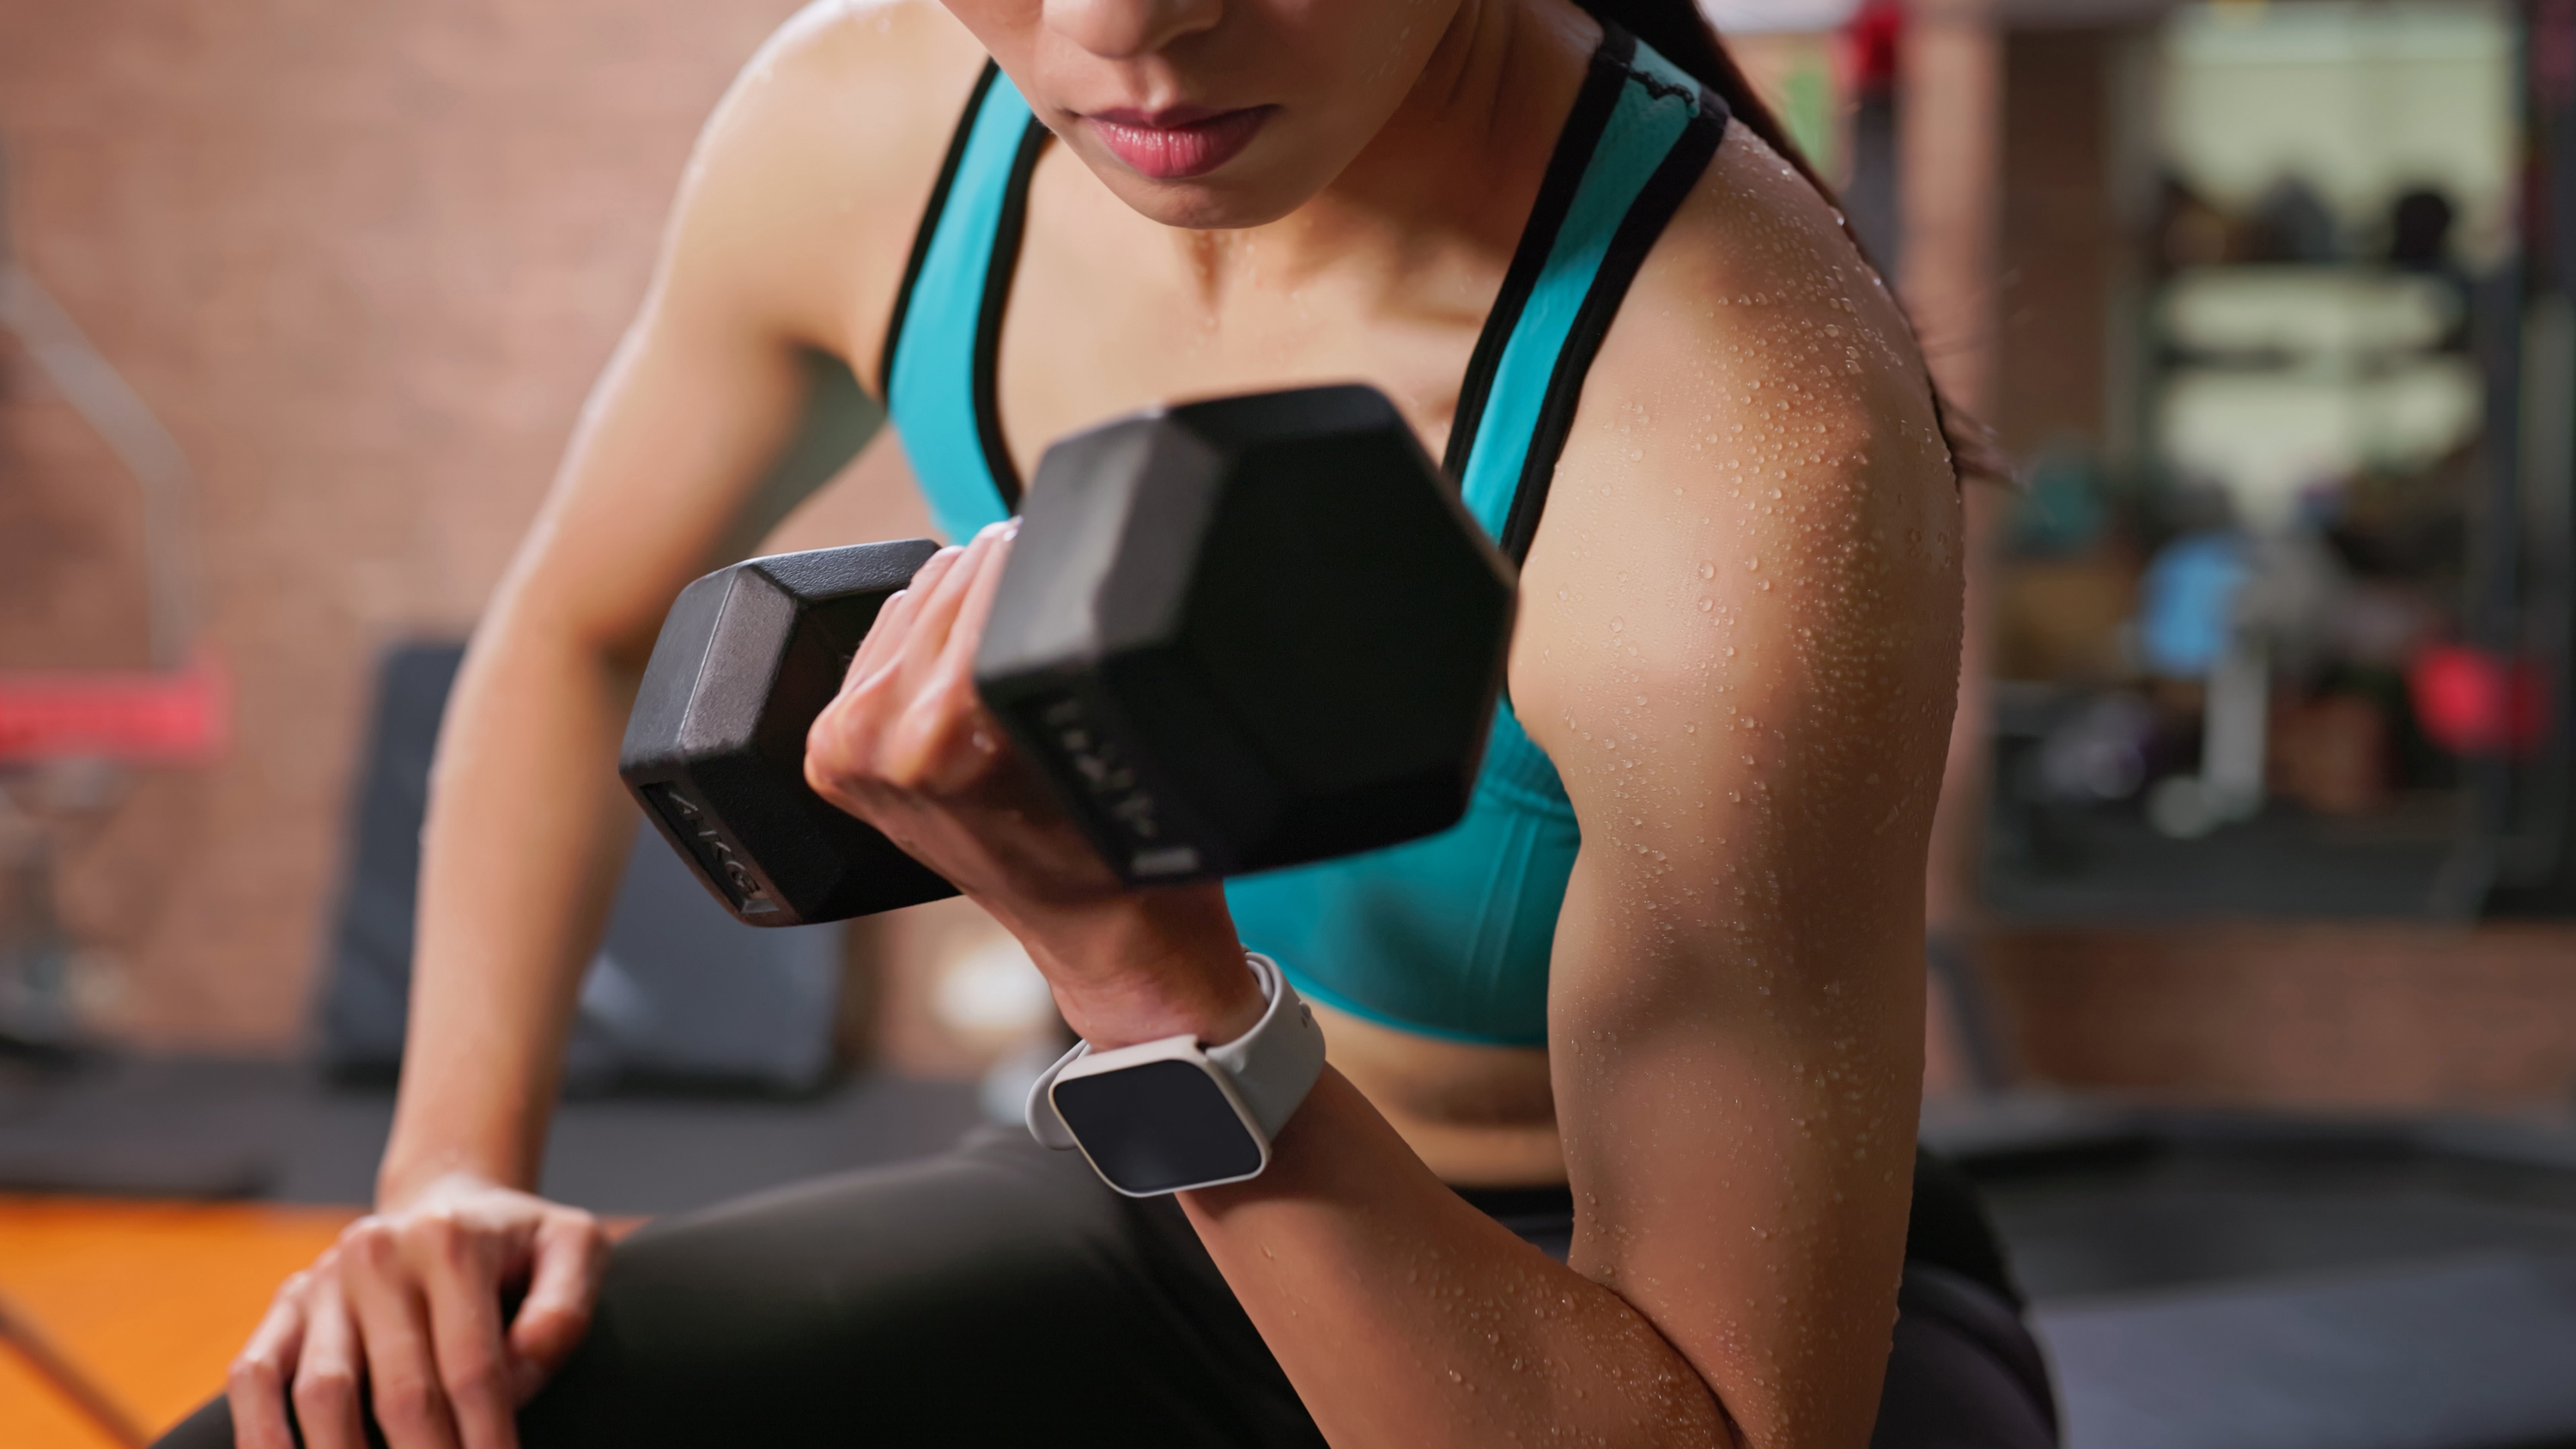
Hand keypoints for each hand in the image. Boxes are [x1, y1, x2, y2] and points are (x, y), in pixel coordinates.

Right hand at [227, 1175, 608, 1448]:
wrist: (447, 1201)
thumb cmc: (519, 1243)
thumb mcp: (573, 1248)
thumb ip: (563, 1310)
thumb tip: (515, 1381)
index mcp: (452, 1241)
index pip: (473, 1367)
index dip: (487, 1441)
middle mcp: (378, 1254)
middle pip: (400, 1393)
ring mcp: (323, 1280)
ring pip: (322, 1395)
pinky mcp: (285, 1303)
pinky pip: (254, 1377)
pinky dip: (264, 1437)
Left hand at [804, 521, 1262, 1047]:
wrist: (1099, 926)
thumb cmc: (1122, 836)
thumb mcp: (1102, 717)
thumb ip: (1052, 626)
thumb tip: (1027, 536)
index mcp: (943, 728)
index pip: (986, 571)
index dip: (1039, 550)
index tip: (1069, 545)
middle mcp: (876, 736)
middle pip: (945, 578)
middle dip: (1005, 579)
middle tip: (1054, 606)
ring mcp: (846, 748)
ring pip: (914, 601)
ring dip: (964, 609)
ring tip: (1017, 655)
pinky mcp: (833, 755)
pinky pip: (883, 643)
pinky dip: (927, 643)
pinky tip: (970, 674)